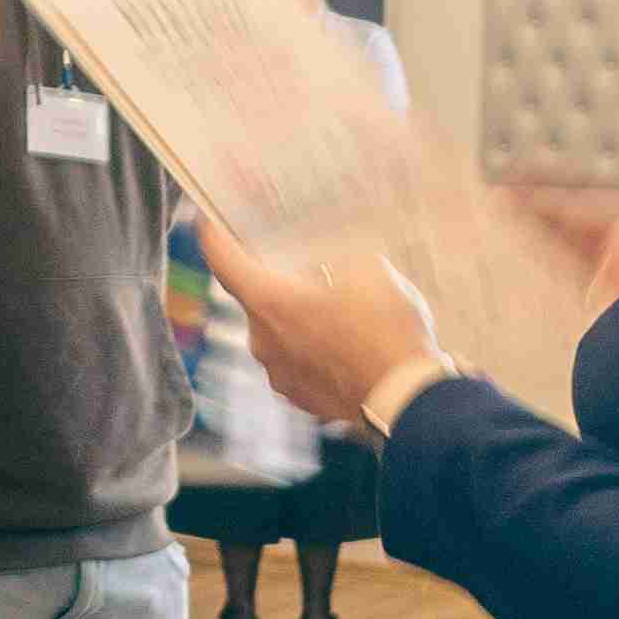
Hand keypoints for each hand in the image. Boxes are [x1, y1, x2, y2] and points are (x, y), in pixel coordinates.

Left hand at [197, 216, 442, 423]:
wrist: (407, 398)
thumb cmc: (386, 331)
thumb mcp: (367, 268)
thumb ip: (333, 255)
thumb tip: (324, 259)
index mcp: (270, 302)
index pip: (223, 260)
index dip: (215, 235)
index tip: (210, 220)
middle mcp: (262, 340)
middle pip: (257, 297)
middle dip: (280, 281)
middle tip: (312, 270)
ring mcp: (277, 372)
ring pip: (278, 331)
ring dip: (299, 318)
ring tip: (341, 313)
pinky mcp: (296, 395)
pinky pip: (295, 360)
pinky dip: (311, 348)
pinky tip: (344, 344)